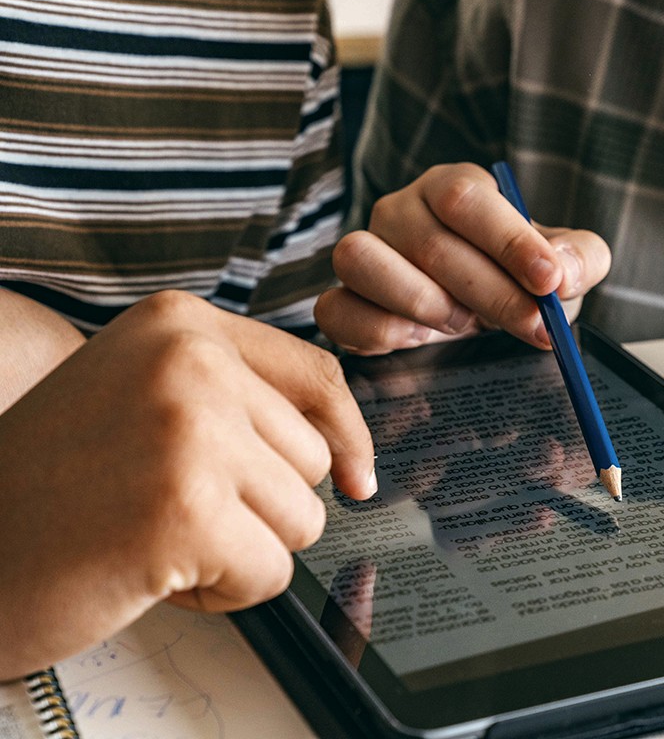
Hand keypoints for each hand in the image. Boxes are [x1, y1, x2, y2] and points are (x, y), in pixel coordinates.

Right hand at [0, 291, 374, 678]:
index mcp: (179, 323)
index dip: (346, 437)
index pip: (317, 376)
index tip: (355, 477)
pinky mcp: (188, 511)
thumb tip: (348, 454)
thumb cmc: (53, 484)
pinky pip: (272, 573)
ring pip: (303, 518)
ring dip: (240, 549)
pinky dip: (222, 594)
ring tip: (156, 535)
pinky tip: (153, 572)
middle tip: (168, 508)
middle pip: (314, 459)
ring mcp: (189, 432)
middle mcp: (188, 361)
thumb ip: (240, 400)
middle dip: (258, 506)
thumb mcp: (146, 399)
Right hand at [316, 163, 610, 353]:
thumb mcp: (565, 266)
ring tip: (464, 324)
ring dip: (422, 302)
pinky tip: (420, 340)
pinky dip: (378, 329)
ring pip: (360, 259)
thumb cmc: (521, 278)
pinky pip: (334, 309)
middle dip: (493, 294)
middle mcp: (401, 210)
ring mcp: (364, 252)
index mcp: (452, 187)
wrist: (489, 310)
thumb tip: (562, 271)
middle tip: (534, 325)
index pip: (466, 197)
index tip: (549, 280)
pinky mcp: (342, 300)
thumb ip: (580, 259)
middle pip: (431, 243)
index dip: (509, 240)